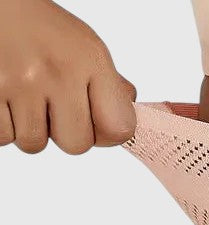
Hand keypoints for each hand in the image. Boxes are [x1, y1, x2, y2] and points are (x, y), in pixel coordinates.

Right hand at [0, 0, 136, 154]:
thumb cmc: (40, 28)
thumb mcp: (84, 45)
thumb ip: (109, 84)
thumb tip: (128, 114)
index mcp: (89, 60)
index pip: (119, 128)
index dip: (107, 134)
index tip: (95, 122)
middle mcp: (56, 72)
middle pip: (76, 145)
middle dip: (65, 133)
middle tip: (53, 107)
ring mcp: (18, 84)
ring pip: (35, 144)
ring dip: (31, 129)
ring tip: (26, 98)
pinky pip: (4, 137)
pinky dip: (4, 125)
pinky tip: (6, 99)